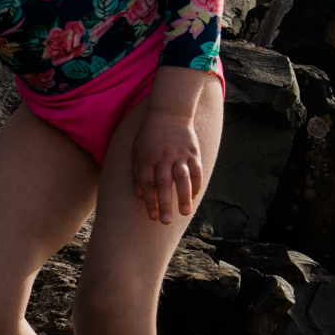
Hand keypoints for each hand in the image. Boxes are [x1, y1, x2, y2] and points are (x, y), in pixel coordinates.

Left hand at [131, 97, 204, 223]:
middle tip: (166, 221)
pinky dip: (196, 184)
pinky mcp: (193, 151)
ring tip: (185, 213)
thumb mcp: (137, 150)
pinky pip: (196, 170)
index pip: (147, 183)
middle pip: (163, 183)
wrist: (170, 112)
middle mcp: (163, 156)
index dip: (149, 201)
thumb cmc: (150, 134)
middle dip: (164, 204)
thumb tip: (139, 194)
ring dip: (183, 196)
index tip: (152, 216)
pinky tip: (194, 196)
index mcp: (147, 157)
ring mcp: (179, 154)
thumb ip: (137, 172)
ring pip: (182, 178)